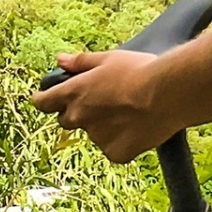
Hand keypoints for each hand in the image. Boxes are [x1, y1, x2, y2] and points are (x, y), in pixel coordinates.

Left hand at [32, 49, 174, 162]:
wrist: (167, 94)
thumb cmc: (139, 71)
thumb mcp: (108, 58)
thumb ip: (80, 62)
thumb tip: (60, 60)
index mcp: (73, 93)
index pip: (43, 102)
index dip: (44, 100)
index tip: (45, 98)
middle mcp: (79, 118)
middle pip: (67, 120)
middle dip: (78, 113)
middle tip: (102, 102)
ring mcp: (96, 138)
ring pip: (95, 133)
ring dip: (104, 125)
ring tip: (130, 111)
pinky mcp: (115, 153)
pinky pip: (114, 147)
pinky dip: (122, 140)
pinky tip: (138, 126)